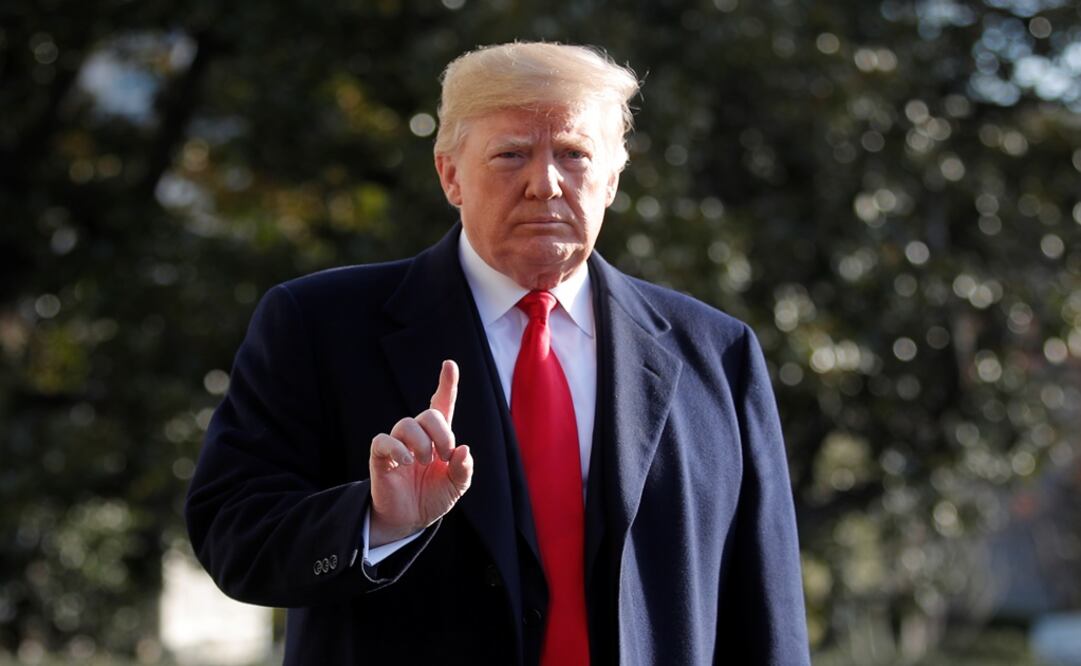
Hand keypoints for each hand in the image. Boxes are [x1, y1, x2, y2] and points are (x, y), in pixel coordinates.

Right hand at [368, 360, 472, 545]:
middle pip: (429, 414)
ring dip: (421, 443)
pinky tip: (406, 461)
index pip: (442, 405)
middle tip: (444, 455)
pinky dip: (397, 448)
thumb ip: (463, 469)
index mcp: (438, 438)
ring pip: (406, 424)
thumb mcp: (456, 486)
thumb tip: (464, 450)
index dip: (446, 384)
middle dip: (442, 433)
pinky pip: (383, 441)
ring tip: (425, 462)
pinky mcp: (380, 457)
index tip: (449, 364)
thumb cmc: (433, 497)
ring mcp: (398, 444)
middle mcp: (418, 436)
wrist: (410, 520)